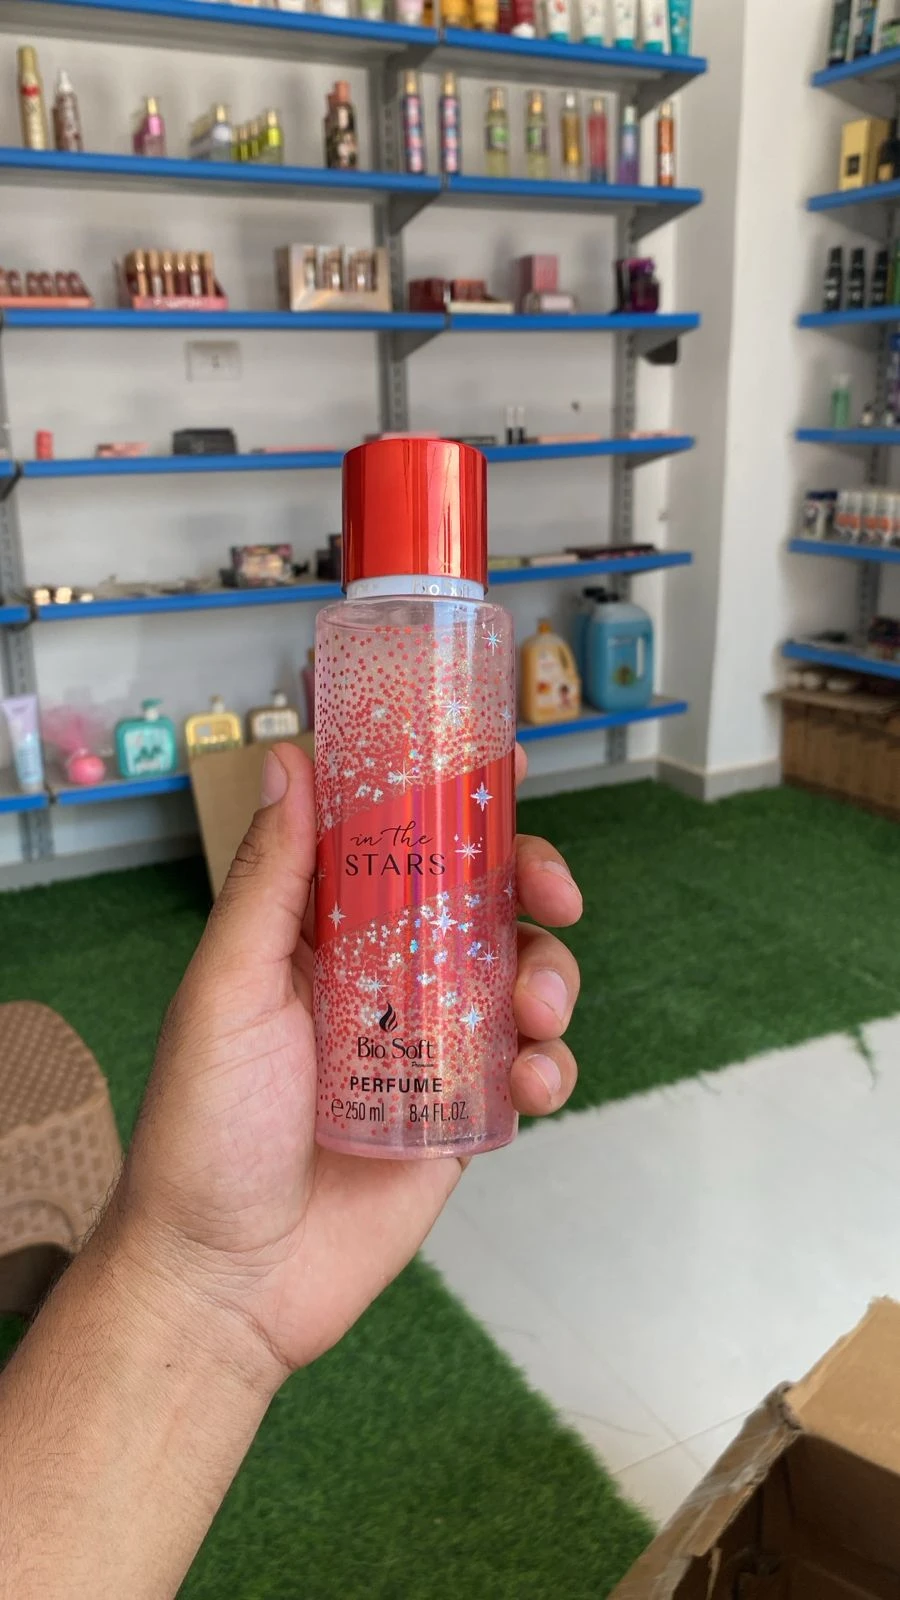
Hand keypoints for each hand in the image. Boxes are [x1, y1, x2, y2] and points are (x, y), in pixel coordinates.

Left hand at [116, 743, 581, 1394]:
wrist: (229, 1282)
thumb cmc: (204, 1129)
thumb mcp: (228, 988)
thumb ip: (270, 879)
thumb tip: (288, 759)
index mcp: (320, 933)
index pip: (395, 840)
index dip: (452, 799)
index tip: (508, 769)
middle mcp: (380, 977)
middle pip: (478, 901)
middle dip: (531, 883)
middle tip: (556, 892)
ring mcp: (427, 1046)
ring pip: (518, 977)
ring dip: (552, 976)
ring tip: (538, 1012)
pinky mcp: (460, 1114)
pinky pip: (528, 1068)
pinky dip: (550, 1065)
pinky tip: (534, 1082)